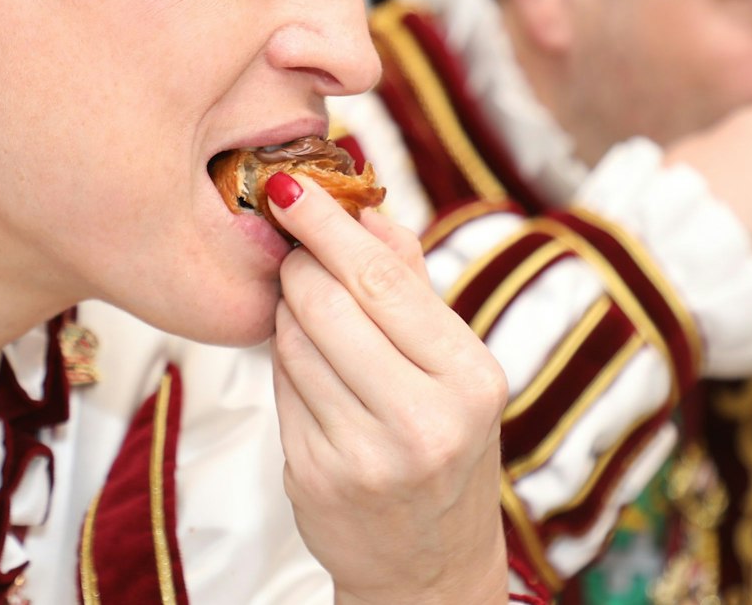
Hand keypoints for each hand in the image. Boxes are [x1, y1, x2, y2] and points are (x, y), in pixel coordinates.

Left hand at [265, 173, 512, 604]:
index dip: (329, 226)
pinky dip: (284, 362)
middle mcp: (425, 422)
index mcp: (471, 380)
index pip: (385, 281)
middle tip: (294, 246)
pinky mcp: (315, 477)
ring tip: (306, 311)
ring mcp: (365, 455)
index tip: (292, 186)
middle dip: (300, 262)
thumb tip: (367, 206)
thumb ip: (412, 284)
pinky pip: (280, 388)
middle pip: (329, 303)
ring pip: (294, 342)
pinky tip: (305, 363)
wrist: (427, 565)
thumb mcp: (454, 368)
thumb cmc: (442, 445)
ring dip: (287, 312)